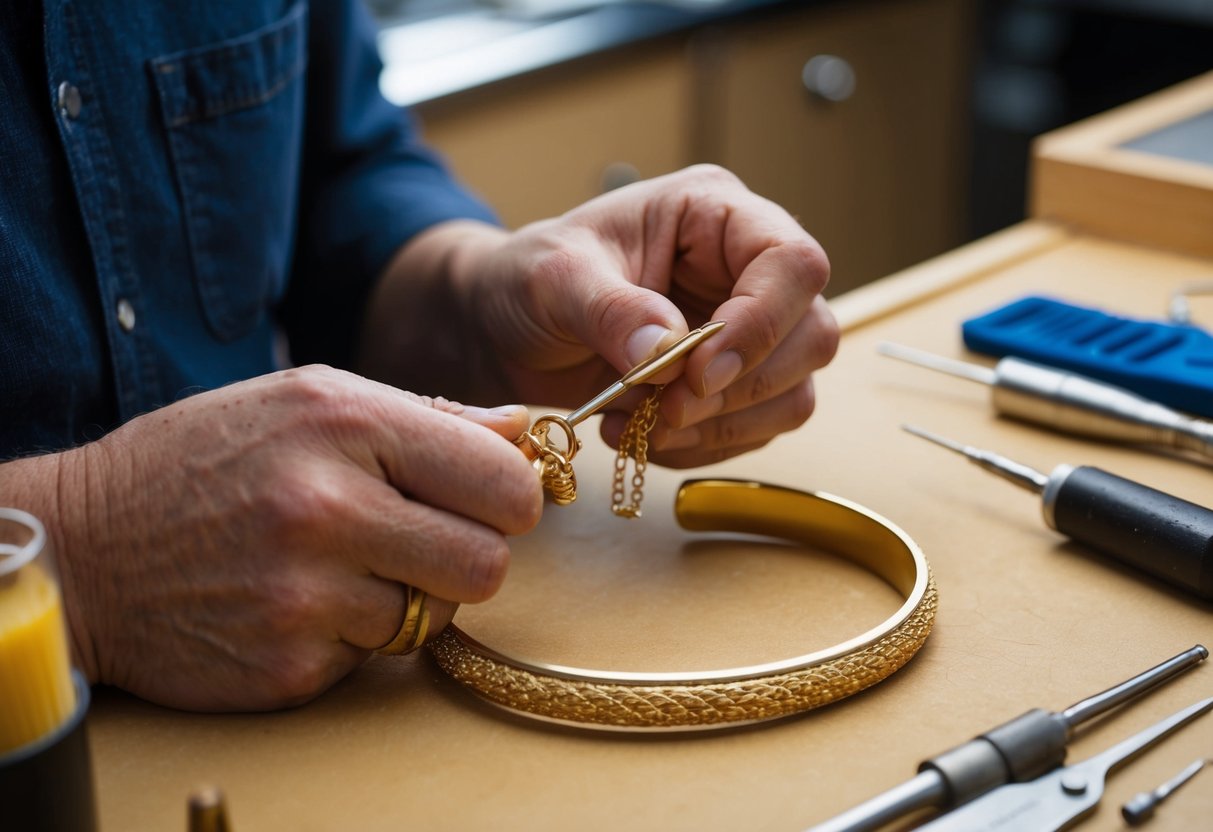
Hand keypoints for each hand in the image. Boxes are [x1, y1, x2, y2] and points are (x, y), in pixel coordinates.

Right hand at [28, 366, 539, 710]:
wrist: (87, 549)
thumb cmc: (206, 460)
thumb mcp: (306, 399)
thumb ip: (424, 414)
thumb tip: (522, 429)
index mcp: (343, 424)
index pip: (502, 482)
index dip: (508, 496)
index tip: (485, 499)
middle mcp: (325, 509)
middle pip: (488, 564)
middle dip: (471, 554)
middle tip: (429, 540)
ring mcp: (303, 597)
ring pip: (436, 617)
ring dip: (410, 597)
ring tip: (349, 565)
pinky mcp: (287, 667)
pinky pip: (376, 659)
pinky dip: (354, 635)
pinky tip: (302, 603)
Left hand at [364, 165, 838, 467]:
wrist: (505, 332)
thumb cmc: (528, 281)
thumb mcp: (554, 279)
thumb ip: (611, 309)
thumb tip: (668, 353)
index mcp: (715, 215)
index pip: (791, 264)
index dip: (761, 324)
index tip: (698, 373)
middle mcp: (745, 270)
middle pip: (810, 336)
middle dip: (740, 387)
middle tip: (664, 410)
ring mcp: (747, 332)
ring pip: (792, 394)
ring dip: (719, 425)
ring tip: (639, 423)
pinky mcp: (733, 384)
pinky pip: (753, 431)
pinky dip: (700, 446)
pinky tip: (642, 435)